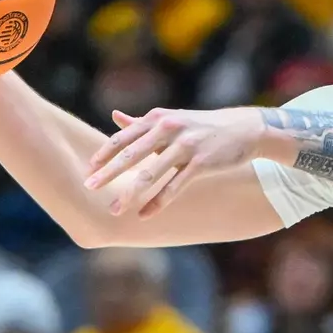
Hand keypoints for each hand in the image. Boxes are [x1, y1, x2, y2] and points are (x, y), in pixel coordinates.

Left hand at [83, 106, 268, 217]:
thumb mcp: (172, 120)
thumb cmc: (203, 126)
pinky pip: (175, 185)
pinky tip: (144, 215)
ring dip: (131, 193)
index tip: (87, 170)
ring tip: (115, 209)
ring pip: (152, 173)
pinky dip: (159, 201)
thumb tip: (114, 117)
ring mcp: (186, 146)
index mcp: (158, 118)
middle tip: (89, 188)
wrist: (245, 129)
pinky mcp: (202, 162)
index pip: (124, 137)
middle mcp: (169, 129)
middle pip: (132, 154)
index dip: (104, 154)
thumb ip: (142, 123)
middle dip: (108, 173)